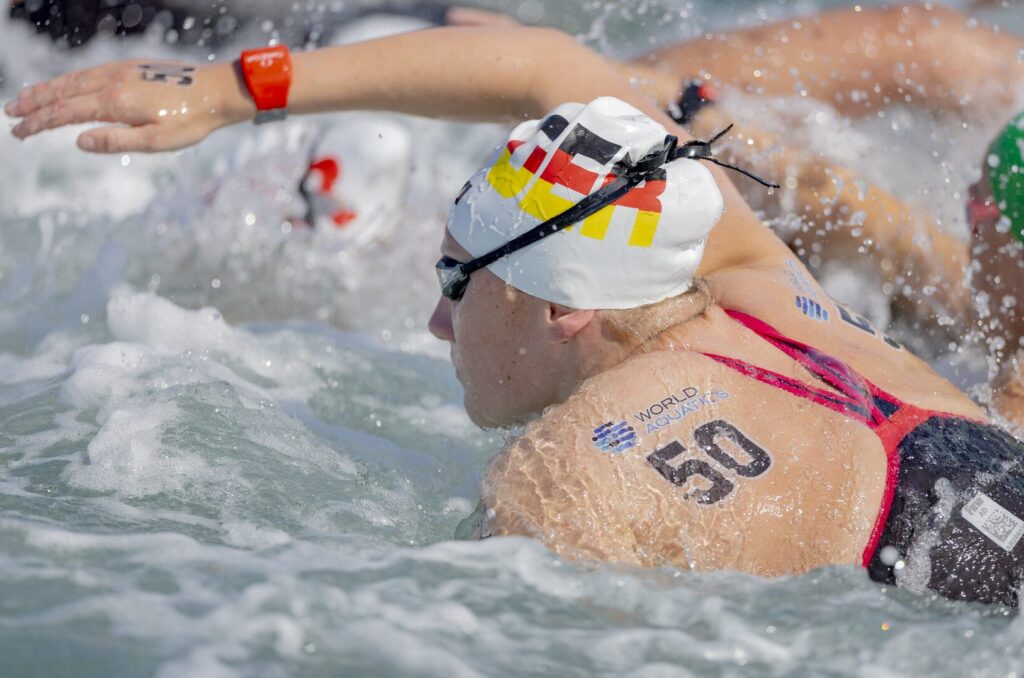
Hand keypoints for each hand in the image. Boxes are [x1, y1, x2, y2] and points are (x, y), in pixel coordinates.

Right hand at [5, 59, 254, 152]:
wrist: (218, 91)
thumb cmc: (191, 122)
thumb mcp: (157, 141)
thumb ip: (116, 141)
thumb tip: (78, 142)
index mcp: (116, 102)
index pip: (65, 113)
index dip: (39, 123)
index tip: (19, 133)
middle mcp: (112, 81)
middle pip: (62, 92)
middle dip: (34, 103)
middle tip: (9, 114)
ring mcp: (121, 70)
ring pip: (74, 79)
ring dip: (47, 89)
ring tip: (26, 99)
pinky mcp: (131, 67)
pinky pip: (90, 72)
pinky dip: (69, 80)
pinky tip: (64, 86)